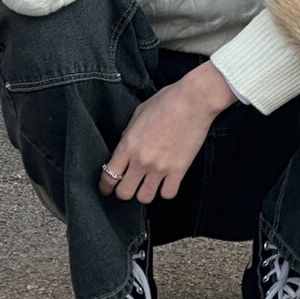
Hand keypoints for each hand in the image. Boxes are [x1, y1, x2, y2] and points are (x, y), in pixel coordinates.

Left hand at [98, 62, 234, 203]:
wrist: (193, 100)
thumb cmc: (166, 101)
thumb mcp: (138, 114)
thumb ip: (129, 135)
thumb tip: (126, 148)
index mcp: (128, 145)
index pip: (109, 177)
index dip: (105, 186)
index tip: (107, 189)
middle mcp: (141, 160)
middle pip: (124, 193)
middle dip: (123, 192)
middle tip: (128, 186)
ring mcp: (160, 167)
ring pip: (144, 198)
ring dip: (144, 193)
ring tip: (148, 185)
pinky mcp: (179, 170)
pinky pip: (168, 194)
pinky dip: (166, 190)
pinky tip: (167, 182)